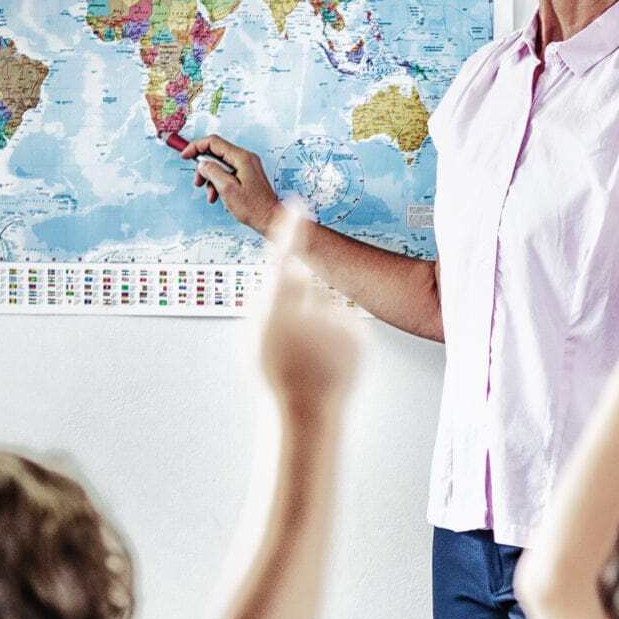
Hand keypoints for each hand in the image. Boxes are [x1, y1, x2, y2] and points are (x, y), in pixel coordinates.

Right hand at [186, 135, 283, 235]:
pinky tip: (218, 196)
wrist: (270, 219)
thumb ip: (212, 172)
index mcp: (242, 158)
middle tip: (198, 182)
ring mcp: (247, 166)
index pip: (213, 142)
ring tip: (210, 194)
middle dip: (203, 168)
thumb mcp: (226, 188)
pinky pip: (227, 173)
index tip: (185, 155)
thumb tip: (202, 164)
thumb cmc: (254, 207)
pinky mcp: (247, 175)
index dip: (196, 147)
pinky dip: (219, 183)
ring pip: (219, 165)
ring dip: (210, 178)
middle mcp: (246, 158)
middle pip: (215, 153)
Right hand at [257, 211, 360, 413]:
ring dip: (318, 322)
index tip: (297, 206)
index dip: (290, 232)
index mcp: (276, 314)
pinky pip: (344, 319)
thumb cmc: (276, 373)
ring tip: (311, 355)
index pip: (283, 264)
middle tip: (291, 338)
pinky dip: (336, 334)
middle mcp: (309, 316)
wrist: (308, 412)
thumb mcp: (258, 336)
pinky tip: (329, 358)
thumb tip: (287, 274)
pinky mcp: (360, 336)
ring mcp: (338, 326)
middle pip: (303, 285)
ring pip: (325, 304)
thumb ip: (269, 301)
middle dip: (297, 298)